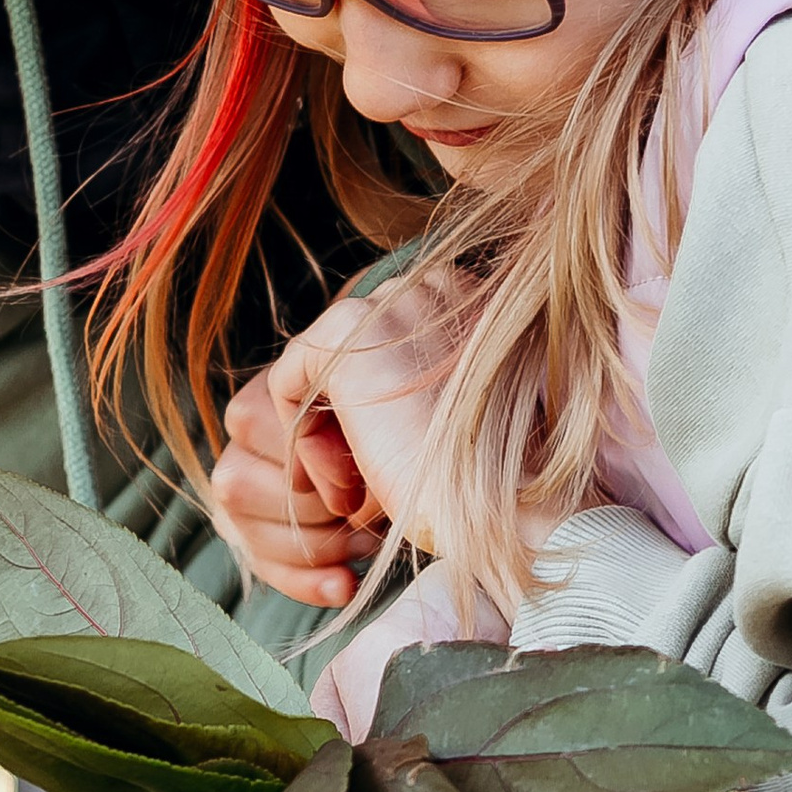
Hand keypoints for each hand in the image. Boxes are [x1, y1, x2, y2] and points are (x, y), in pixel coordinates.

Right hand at [208, 353, 381, 608]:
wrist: (391, 452)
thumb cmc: (383, 427)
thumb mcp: (367, 416)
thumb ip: (347, 431)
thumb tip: (347, 486)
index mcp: (264, 397)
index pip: (253, 425)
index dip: (311, 459)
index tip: (362, 474)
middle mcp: (238, 445)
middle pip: (242, 486)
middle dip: (318, 509)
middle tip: (368, 514)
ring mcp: (237, 492)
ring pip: (249, 531)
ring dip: (321, 549)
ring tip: (368, 542)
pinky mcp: (250, 536)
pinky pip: (266, 568)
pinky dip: (309, 584)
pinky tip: (346, 585)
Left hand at [267, 269, 471, 531]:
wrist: (503, 508)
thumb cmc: (491, 480)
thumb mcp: (459, 417)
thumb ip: (421, 386)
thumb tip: (372, 395)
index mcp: (474, 297)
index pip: (389, 346)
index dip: (378, 414)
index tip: (392, 468)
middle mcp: (435, 283)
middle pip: (352, 355)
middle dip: (350, 426)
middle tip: (366, 491)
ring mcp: (391, 302)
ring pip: (321, 373)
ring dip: (329, 439)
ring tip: (356, 494)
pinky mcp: (345, 332)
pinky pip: (287, 381)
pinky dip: (300, 436)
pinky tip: (338, 482)